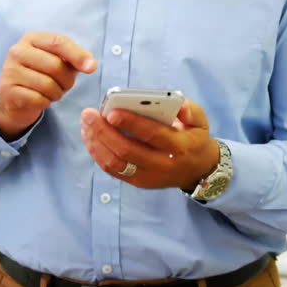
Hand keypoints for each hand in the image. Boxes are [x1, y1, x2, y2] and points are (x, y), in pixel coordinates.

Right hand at [0, 32, 96, 140]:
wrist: (12, 99)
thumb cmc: (39, 77)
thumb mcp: (56, 63)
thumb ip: (73, 60)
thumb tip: (90, 65)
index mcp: (31, 39)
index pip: (58, 42)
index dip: (77, 54)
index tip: (92, 67)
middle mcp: (17, 51)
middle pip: (55, 66)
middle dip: (67, 81)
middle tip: (64, 86)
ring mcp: (10, 71)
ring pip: (48, 85)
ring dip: (57, 94)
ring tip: (51, 93)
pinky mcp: (8, 91)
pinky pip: (38, 99)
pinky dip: (45, 103)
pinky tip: (40, 100)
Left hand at [80, 100, 219, 189]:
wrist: (197, 170)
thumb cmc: (193, 139)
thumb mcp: (200, 122)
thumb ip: (191, 111)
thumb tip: (178, 105)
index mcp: (179, 146)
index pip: (152, 134)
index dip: (130, 123)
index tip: (111, 112)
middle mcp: (162, 164)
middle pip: (127, 150)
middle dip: (104, 132)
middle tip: (88, 114)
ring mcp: (148, 176)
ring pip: (116, 163)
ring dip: (96, 143)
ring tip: (86, 124)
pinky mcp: (138, 182)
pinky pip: (113, 170)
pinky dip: (98, 154)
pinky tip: (90, 138)